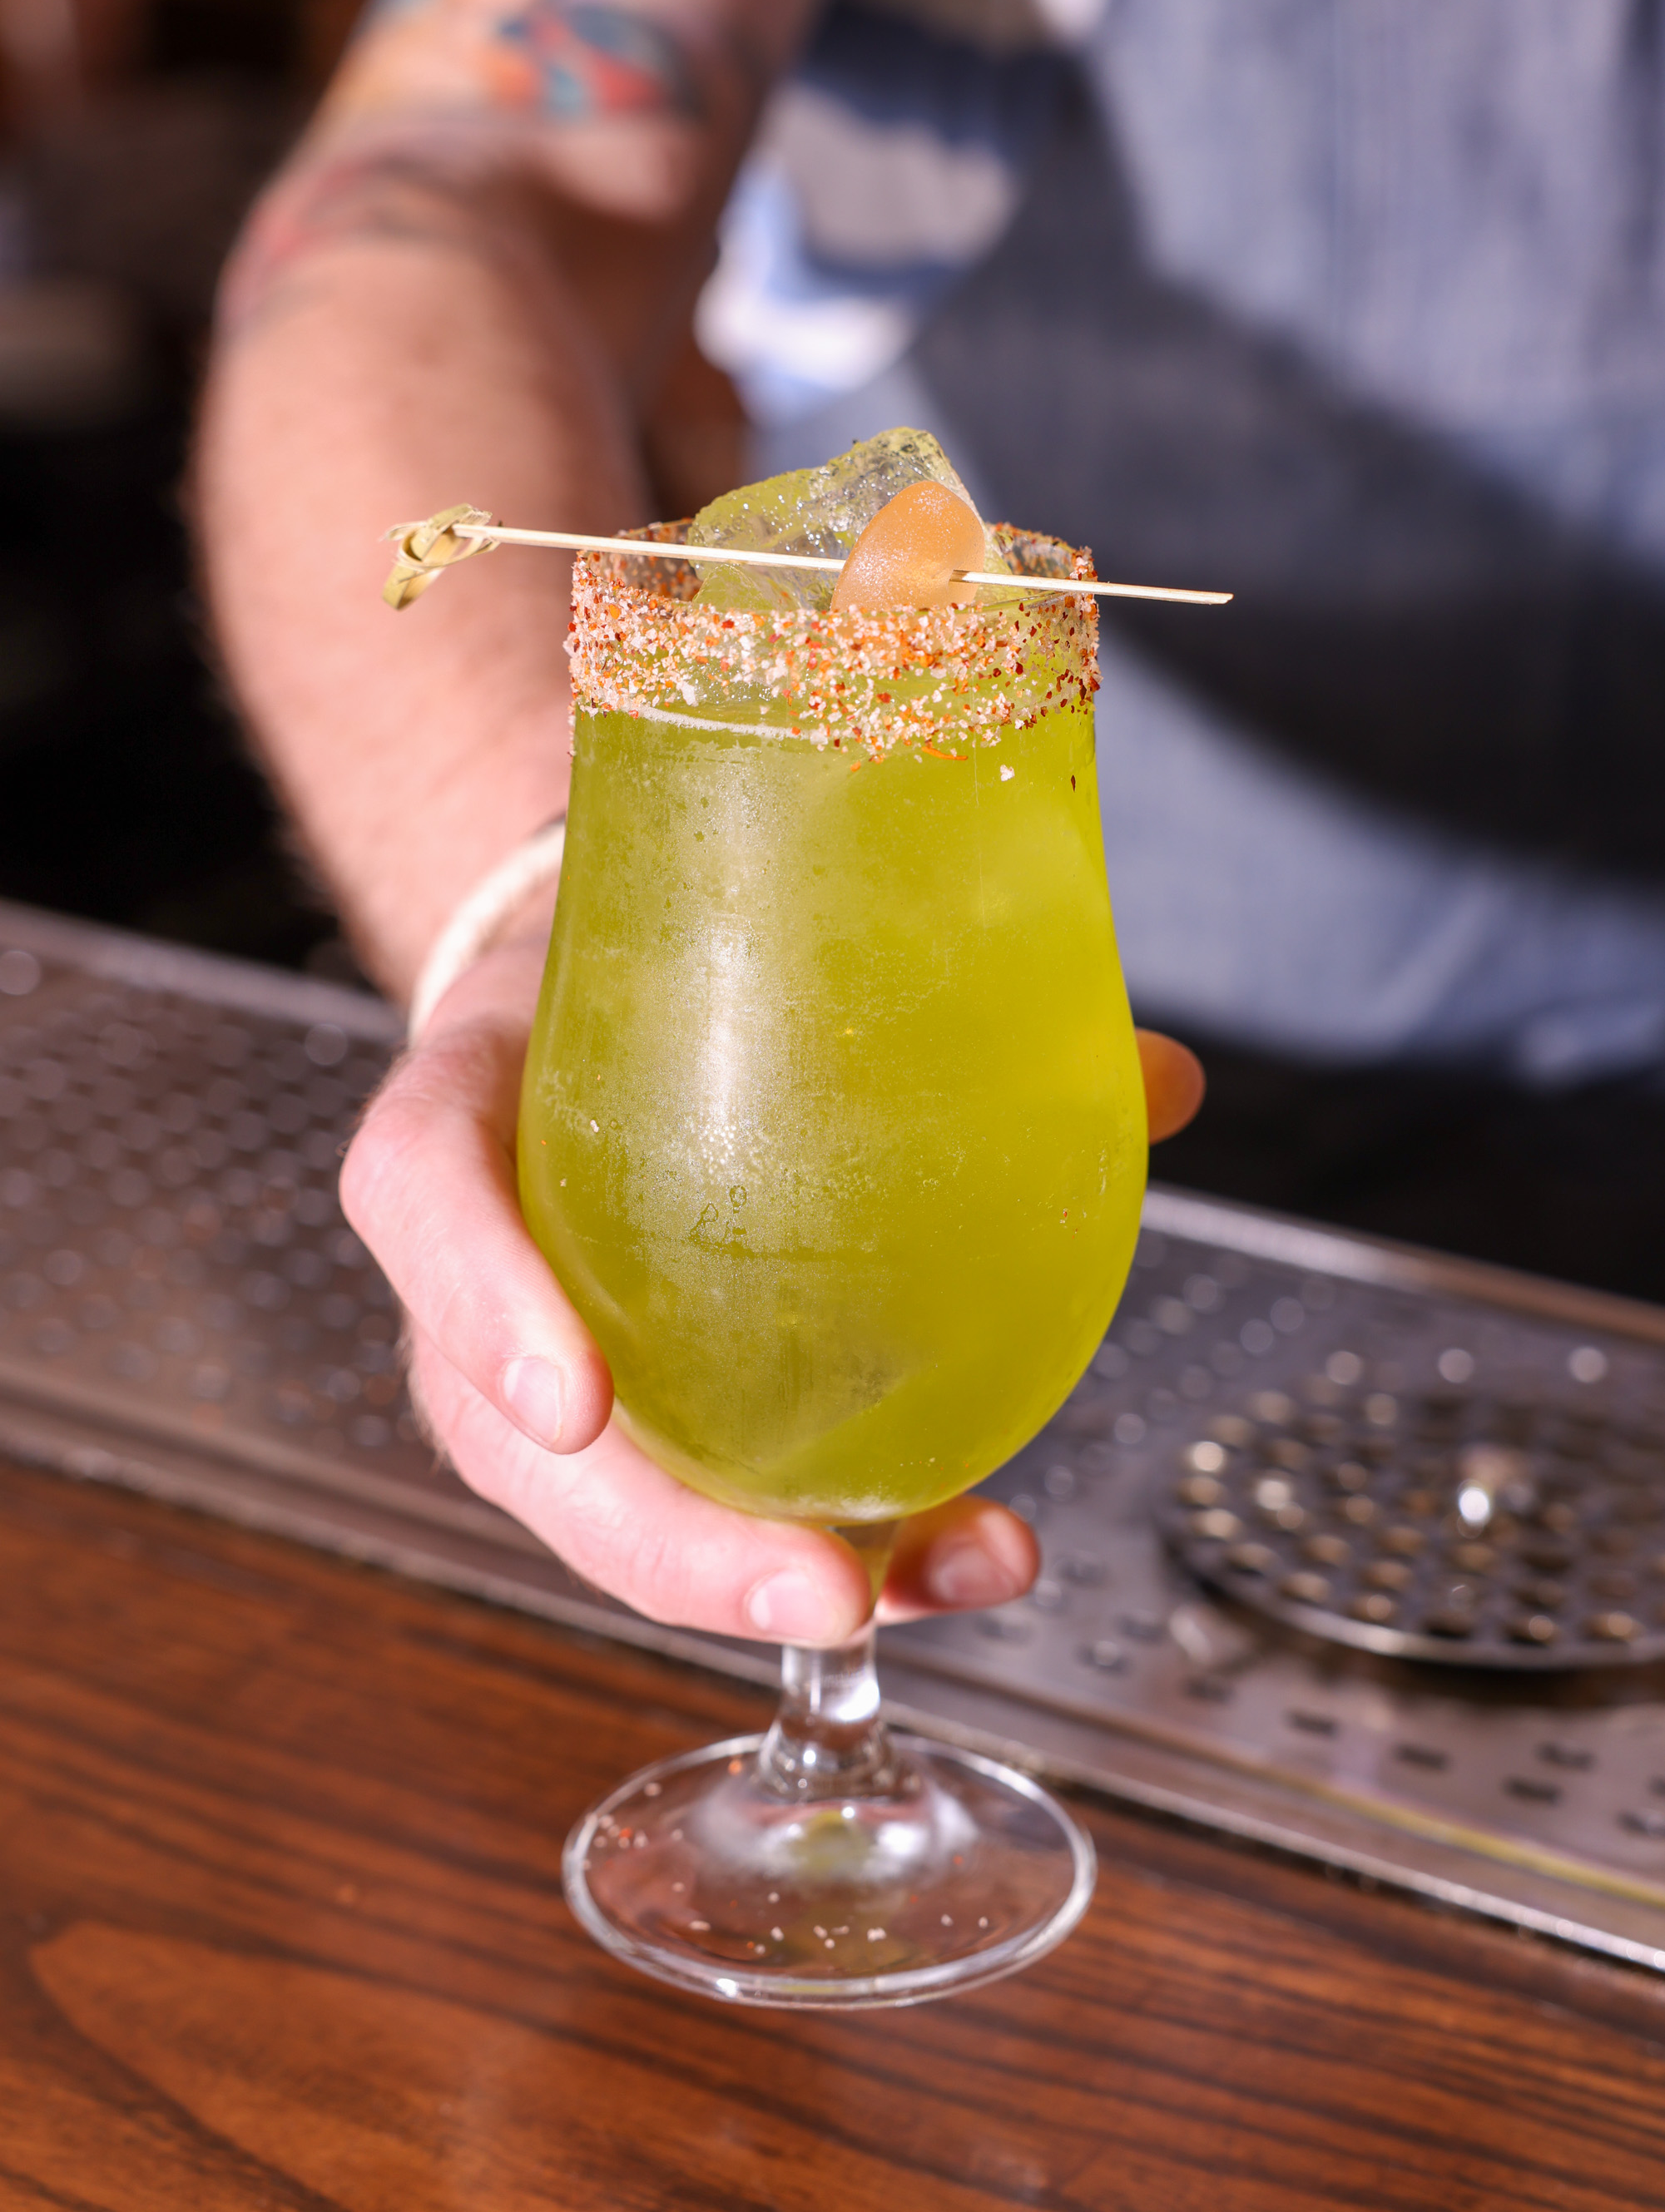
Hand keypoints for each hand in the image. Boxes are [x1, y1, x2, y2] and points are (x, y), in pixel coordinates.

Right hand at [342, 941, 1203, 1643]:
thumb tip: (1165, 1077)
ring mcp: (531, 1355)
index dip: (480, 1306)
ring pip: (604, 1509)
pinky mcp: (617, 1405)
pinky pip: (690, 1497)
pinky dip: (823, 1543)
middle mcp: (478, 1261)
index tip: (582, 1403)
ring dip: (762, 1580)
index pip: (419, 1193)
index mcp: (462, 1106)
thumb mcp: (728, 932)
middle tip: (827, 1591)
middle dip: (666, 1544)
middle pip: (510, 1441)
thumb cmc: (646, 963)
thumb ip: (922, 983)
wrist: (582, 987)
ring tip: (952, 1577)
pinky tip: (958, 1554)